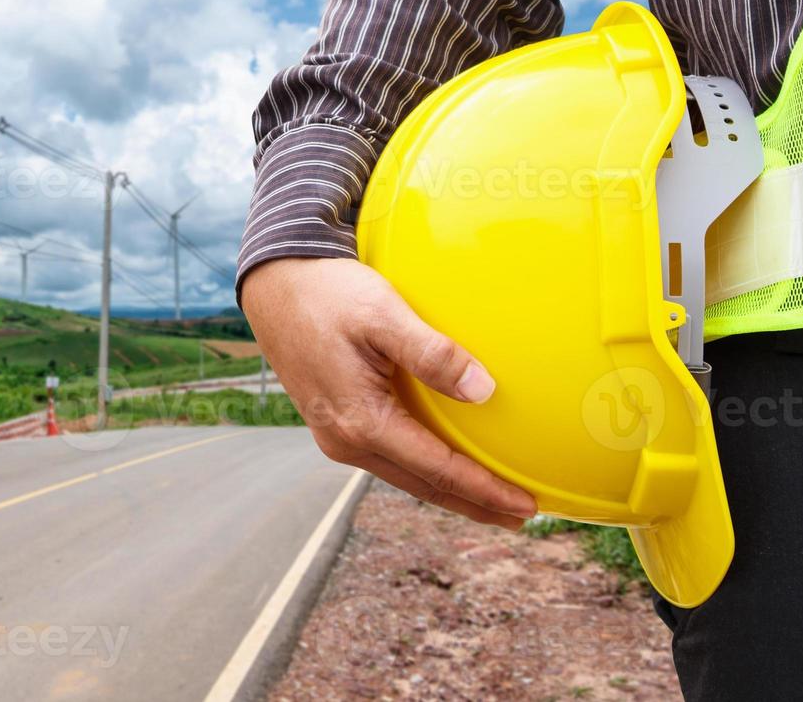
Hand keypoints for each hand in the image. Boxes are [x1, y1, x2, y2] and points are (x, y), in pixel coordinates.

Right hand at [241, 257, 536, 528]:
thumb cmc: (328, 294)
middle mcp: (345, 440)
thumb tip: (485, 392)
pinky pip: (389, 457)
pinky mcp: (334, 421)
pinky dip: (424, 469)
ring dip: (449, 490)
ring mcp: (336, 435)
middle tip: (520, 518)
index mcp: (361, 421)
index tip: (526, 505)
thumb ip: (433, 354)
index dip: (485, 490)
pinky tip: (442, 462)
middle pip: (423, 486)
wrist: (276, 284)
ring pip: (405, 475)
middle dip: (474, 504)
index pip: (438, 470)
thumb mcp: (384, 315)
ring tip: (490, 498)